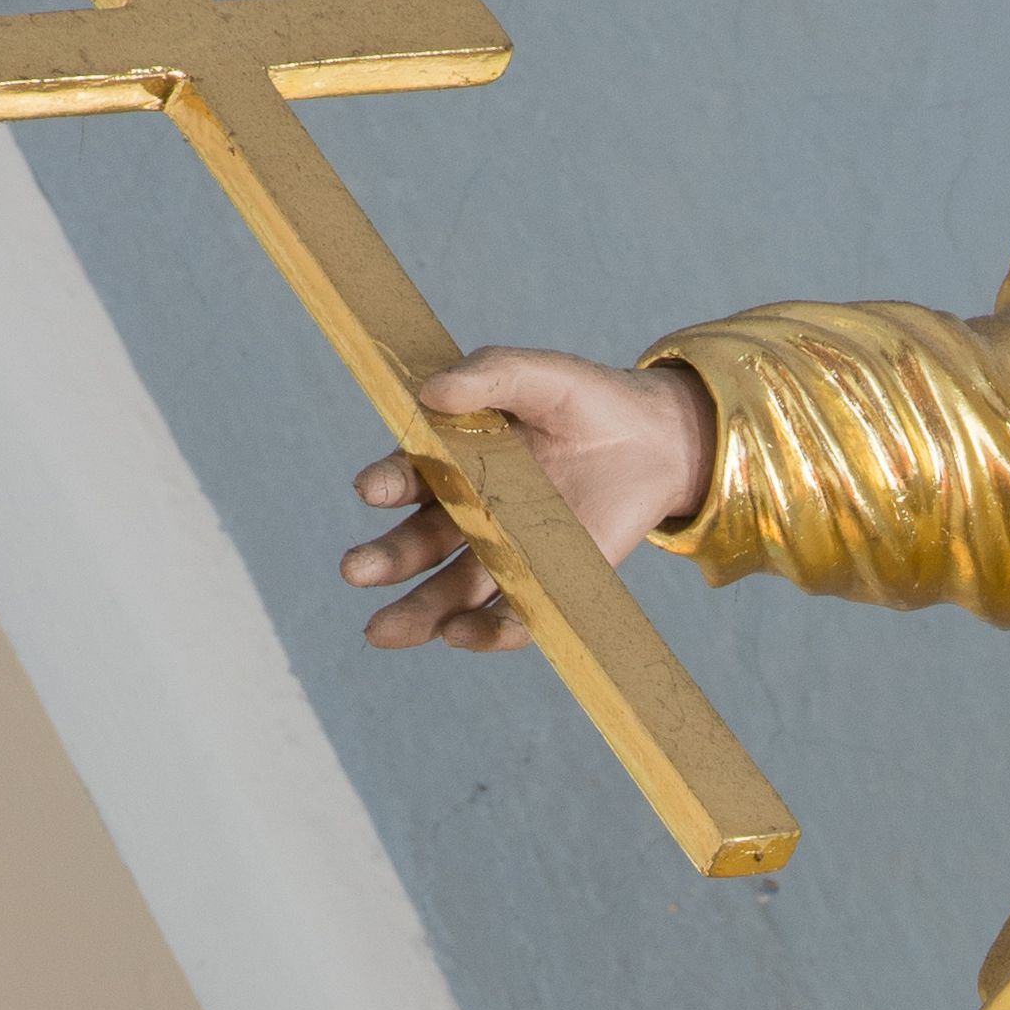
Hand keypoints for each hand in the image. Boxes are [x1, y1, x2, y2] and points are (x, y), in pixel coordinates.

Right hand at [341, 350, 715, 648]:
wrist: (655, 438)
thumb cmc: (585, 400)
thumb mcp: (538, 374)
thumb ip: (489, 375)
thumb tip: (432, 391)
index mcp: (456, 461)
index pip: (412, 477)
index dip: (388, 483)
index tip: (370, 489)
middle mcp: (473, 513)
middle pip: (421, 544)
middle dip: (386, 559)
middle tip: (354, 569)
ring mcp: (510, 552)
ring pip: (454, 590)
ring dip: (420, 612)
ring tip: (385, 630)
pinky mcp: (551, 582)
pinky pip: (515, 614)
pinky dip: (488, 630)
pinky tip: (460, 636)